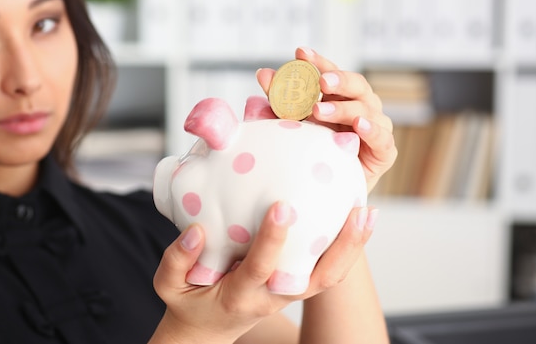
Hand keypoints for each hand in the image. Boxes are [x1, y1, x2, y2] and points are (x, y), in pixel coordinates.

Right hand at [149, 202, 376, 343]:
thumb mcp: (168, 285)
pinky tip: (354, 219)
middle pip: (316, 278)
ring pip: (329, 276)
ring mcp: (287, 295)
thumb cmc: (188, 302)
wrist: (205, 329)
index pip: (260, 268)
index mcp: (240, 296)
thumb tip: (197, 229)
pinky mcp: (293, 288)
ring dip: (351, 247)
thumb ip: (177, 259)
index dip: (272, 240)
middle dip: (339, 246)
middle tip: (358, 211)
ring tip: (367, 212)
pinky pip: (325, 271)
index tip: (282, 206)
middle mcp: (271, 298)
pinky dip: (344, 249)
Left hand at [256, 47, 396, 191]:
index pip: (330, 74)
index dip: (318, 62)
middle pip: (355, 84)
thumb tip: (262, 73)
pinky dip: (372, 130)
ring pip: (366, 109)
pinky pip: (382, 137)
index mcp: (339, 97)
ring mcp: (375, 127)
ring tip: (319, 110)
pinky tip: (359, 125)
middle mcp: (360, 107)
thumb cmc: (309, 154)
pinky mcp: (384, 151)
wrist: (324, 194)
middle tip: (320, 82)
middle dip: (338, 80)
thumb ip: (279, 102)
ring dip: (343, 108)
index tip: (300, 53)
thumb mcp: (290, 126)